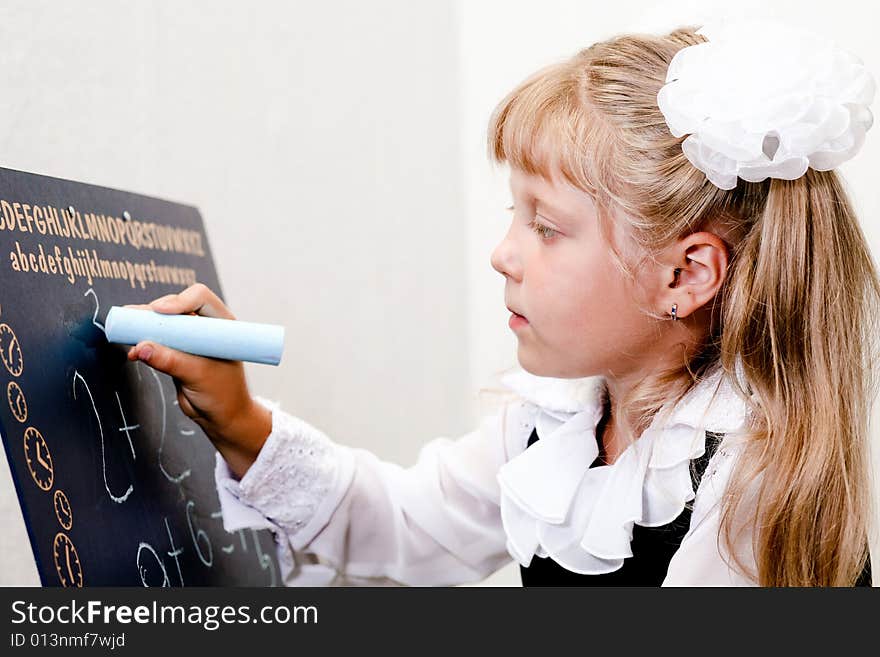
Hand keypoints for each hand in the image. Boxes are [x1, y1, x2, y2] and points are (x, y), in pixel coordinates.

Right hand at [124, 283, 271, 477]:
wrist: (220, 417)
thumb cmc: (223, 395)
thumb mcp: (199, 375)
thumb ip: (171, 360)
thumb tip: (142, 347)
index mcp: (222, 324)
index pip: (200, 298)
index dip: (178, 300)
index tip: (160, 311)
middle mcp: (205, 327)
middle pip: (176, 306)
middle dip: (155, 312)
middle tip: (134, 320)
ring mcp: (189, 339)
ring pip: (162, 323)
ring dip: (144, 326)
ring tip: (126, 332)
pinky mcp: (175, 352)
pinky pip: (155, 341)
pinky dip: (142, 343)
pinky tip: (133, 352)